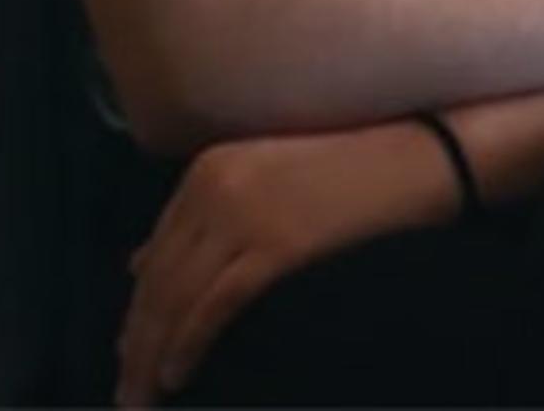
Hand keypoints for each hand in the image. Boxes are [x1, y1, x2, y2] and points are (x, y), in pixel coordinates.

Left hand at [114, 121, 450, 405]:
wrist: (417, 156)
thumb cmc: (350, 170)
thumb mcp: (263, 183)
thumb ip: (205, 217)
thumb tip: (137, 264)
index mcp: (207, 169)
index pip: (155, 252)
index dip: (137, 309)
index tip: (128, 351)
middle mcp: (212, 187)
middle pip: (157, 280)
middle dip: (134, 342)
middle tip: (125, 392)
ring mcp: (242, 215)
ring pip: (176, 298)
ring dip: (150, 355)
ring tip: (140, 398)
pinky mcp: (275, 245)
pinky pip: (214, 306)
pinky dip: (187, 345)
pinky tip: (174, 375)